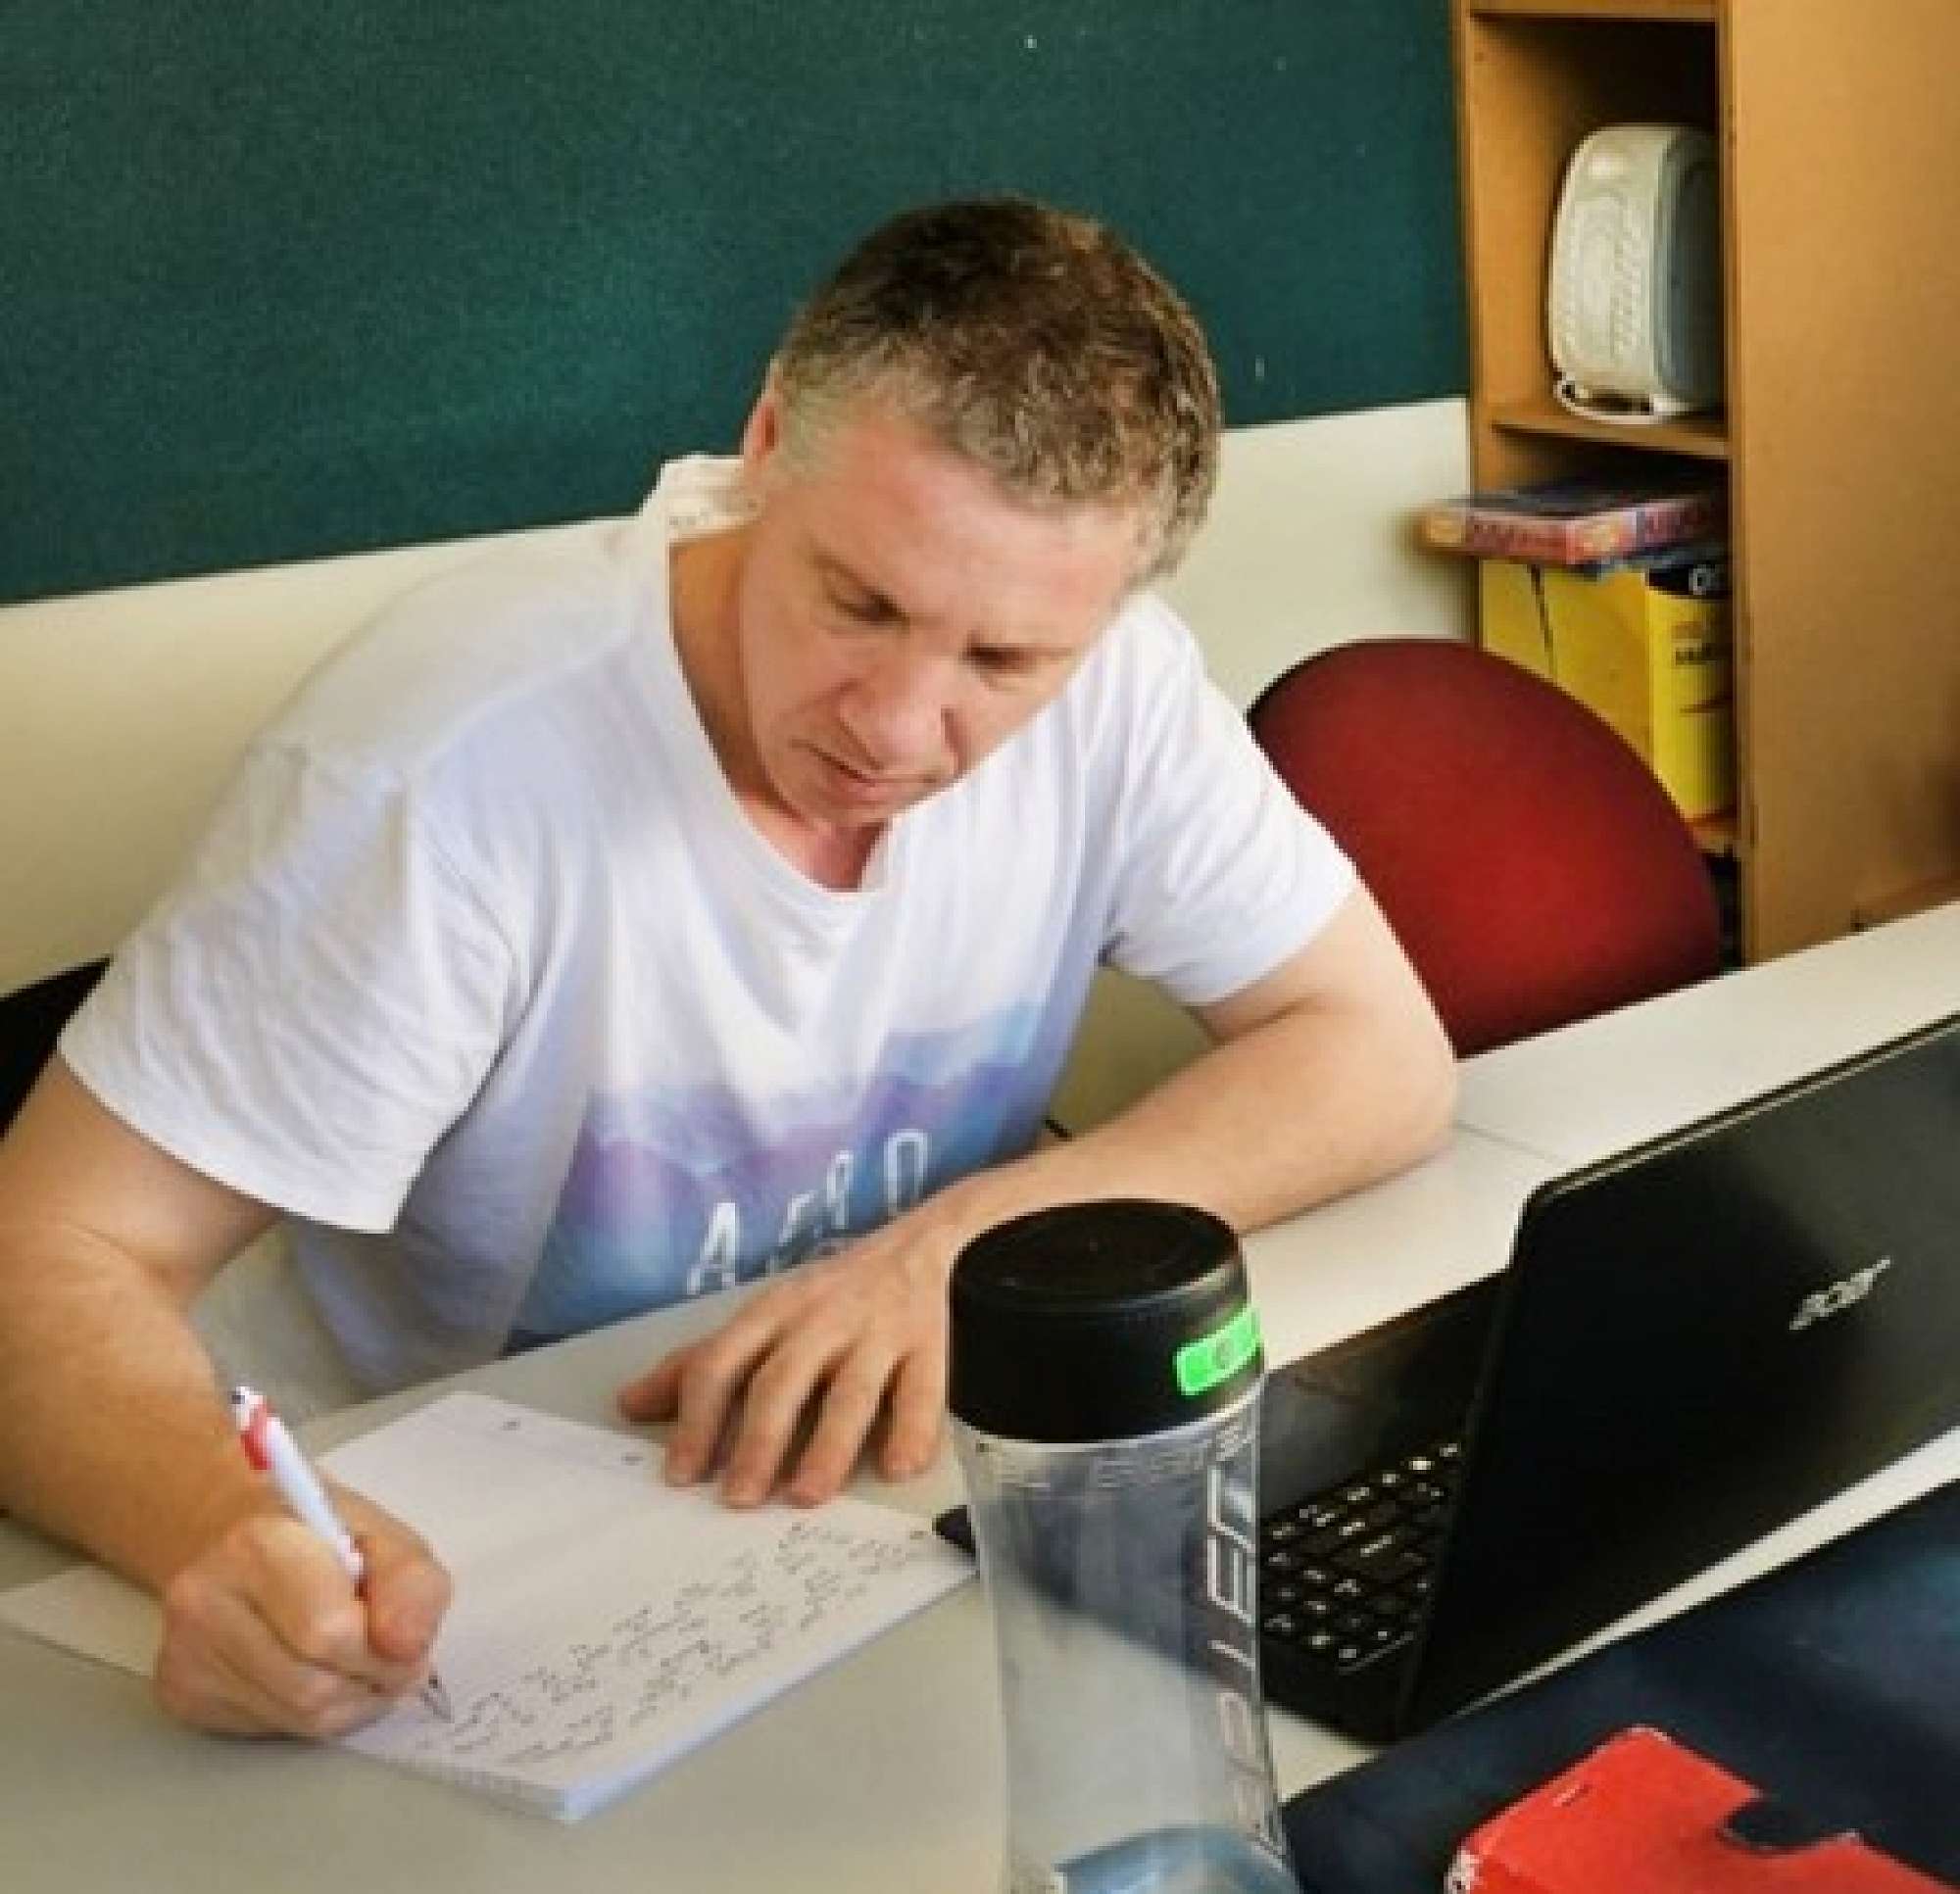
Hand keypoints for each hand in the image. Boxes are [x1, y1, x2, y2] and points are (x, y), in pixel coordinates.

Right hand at [153, 1487, 451, 1737]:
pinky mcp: (182, 1693)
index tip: (402, 1638)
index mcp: (257, 1544)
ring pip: (296, 1719)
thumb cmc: (319, 1534)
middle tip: (388, 1655)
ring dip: (348, 1702)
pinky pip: (272, 1729)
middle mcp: (206, 1600)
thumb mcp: (386, 1537)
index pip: (329, 1633)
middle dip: (371, 1682)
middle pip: (313, 1688)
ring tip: (355, 1659)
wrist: (239, 1532)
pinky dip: (312, 1713)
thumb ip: (412, 1586)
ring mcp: (186, 1652)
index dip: (383, 1649)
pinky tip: (311, 1669)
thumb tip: (408, 1647)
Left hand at [616, 1211, 959, 1508]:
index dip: (698, 1419)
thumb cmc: (822, 1299)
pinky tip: (895, 1468)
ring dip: (828, 1446)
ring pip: (851, 1391)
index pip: (722, 1363)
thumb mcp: (758, 1319)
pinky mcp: (926, 1346)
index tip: (681, 1473)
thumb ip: (699, 1363)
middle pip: (783, 1381)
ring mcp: (876, 1333)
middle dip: (758, 1441)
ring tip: (805, 1495)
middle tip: (737, 1497)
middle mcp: (821, 1320)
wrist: (910, 1248)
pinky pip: (922, 1392)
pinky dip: (912, 1433)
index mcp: (770, 1313)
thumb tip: (630, 1404)